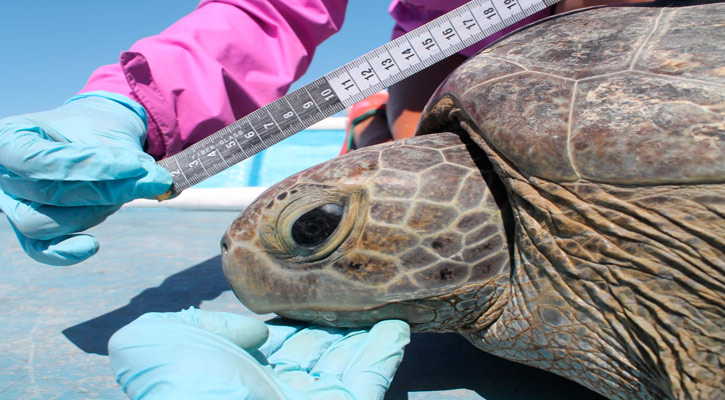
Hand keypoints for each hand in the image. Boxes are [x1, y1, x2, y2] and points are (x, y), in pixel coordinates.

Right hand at [0, 91, 171, 264]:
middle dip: (103, 190)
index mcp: (11, 137)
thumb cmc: (95, 129)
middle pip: (46, 193)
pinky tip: (92, 245)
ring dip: (92, 212)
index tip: (136, 166)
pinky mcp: (30, 228)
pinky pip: (39, 248)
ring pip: (43, 223)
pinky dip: (64, 252)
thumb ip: (129, 160)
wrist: (92, 135)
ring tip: (126, 192)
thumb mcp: (112, 136)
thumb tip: (159, 184)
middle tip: (149, 179)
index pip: (41, 160)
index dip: (90, 166)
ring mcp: (12, 202)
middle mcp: (3, 173)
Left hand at [108, 308, 409, 399]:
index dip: (300, 319)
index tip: (317, 293)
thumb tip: (255, 333)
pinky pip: (369, 382)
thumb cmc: (179, 382)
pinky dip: (385, 356)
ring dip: (368, 338)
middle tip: (360, 296)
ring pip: (349, 366)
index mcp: (241, 375)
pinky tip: (397, 329)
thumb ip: (203, 323)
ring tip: (386, 308)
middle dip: (340, 326)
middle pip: (320, 354)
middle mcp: (279, 390)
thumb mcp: (156, 340)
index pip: (280, 344)